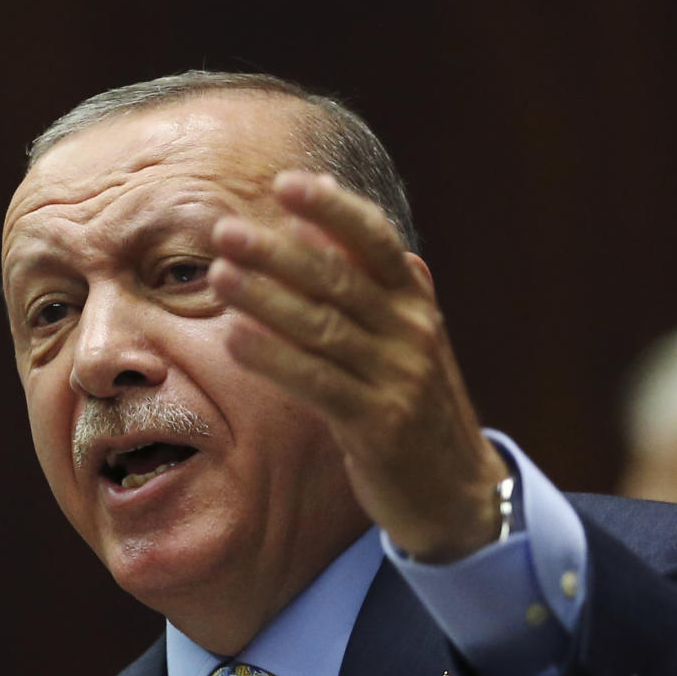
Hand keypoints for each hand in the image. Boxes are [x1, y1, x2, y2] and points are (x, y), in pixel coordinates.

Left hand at [210, 172, 508, 562]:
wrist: (457, 492)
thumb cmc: (413, 406)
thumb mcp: (400, 337)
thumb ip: (362, 282)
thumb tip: (309, 222)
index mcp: (416, 303)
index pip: (376, 240)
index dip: (332, 208)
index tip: (285, 183)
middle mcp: (412, 333)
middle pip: (340, 280)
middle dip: (279, 252)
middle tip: (226, 231)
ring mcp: (397, 379)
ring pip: (324, 328)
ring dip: (266, 299)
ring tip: (218, 276)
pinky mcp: (378, 426)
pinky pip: (318, 383)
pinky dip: (275, 358)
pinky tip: (236, 338)